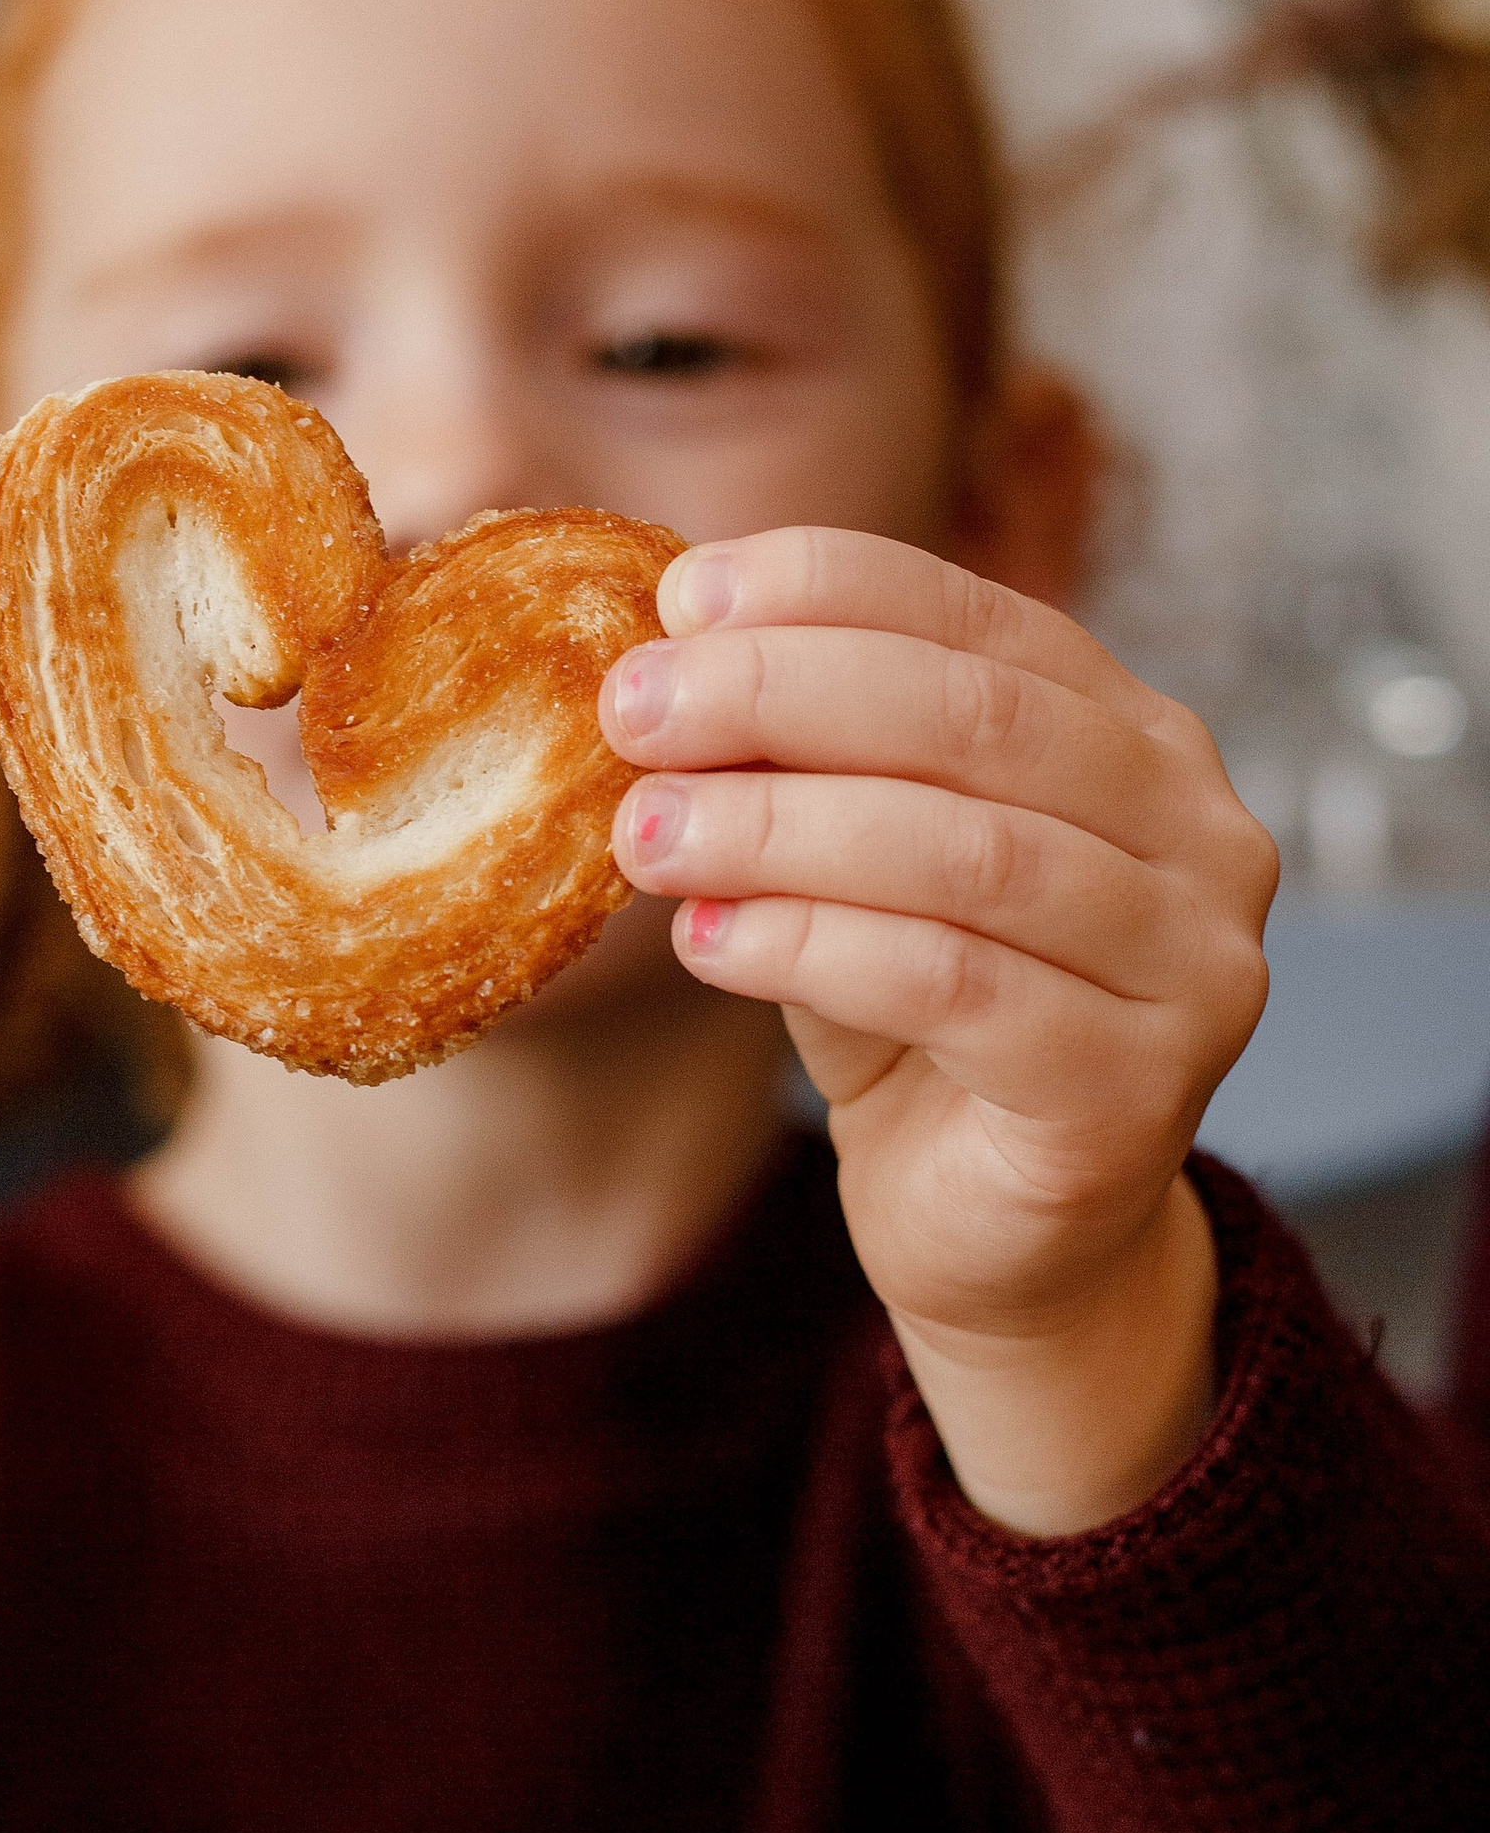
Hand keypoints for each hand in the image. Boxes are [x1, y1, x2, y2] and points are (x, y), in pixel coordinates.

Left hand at [601, 529, 1278, 1533]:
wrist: (1004, 1241)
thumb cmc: (919, 1026)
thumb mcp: (849, 864)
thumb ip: (799, 766)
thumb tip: (659, 659)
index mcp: (1138, 737)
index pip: (980, 618)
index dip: (827, 590)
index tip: (680, 596)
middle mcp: (1199, 834)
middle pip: (977, 719)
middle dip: (783, 696)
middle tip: (634, 707)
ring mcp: (1190, 965)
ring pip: (965, 853)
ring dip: (779, 829)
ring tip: (645, 832)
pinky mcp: (1138, 1089)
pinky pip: (955, 986)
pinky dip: (811, 948)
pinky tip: (707, 941)